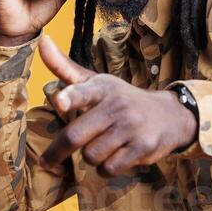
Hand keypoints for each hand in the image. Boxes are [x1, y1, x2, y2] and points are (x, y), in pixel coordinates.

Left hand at [38, 36, 197, 175]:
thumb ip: (65, 68)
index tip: (59, 102)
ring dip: (90, 158)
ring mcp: (132, 126)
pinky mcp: (143, 147)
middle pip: (76, 136)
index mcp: (102, 87)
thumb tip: (42, 42)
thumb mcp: (96, 82)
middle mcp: (117, 104)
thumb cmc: (121, 100)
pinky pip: (110, 168)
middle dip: (57, 152)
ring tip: (99, 148)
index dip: (70, 97)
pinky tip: (113, 157)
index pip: (84, 90)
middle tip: (47, 160)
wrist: (169, 115)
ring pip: (91, 156)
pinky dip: (105, 169)